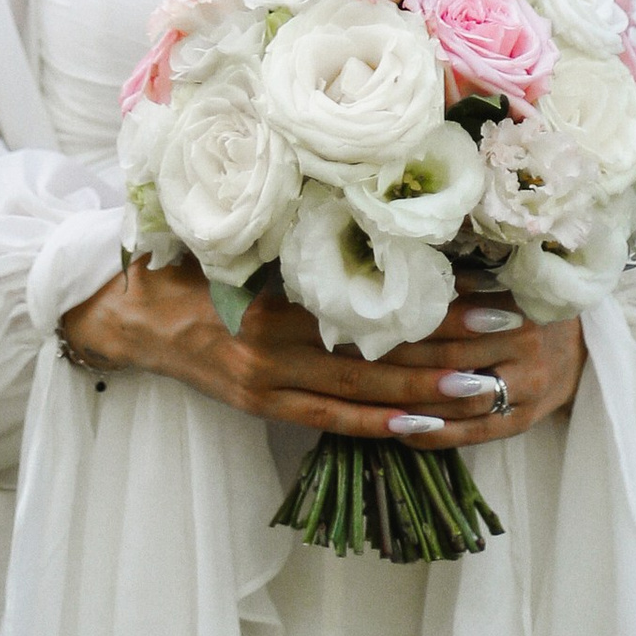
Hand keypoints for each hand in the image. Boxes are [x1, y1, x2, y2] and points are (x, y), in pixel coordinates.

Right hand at [60, 263, 586, 447]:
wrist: (125, 311)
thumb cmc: (190, 256)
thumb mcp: (244, 231)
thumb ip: (302, 230)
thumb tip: (382, 210)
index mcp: (275, 286)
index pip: (373, 294)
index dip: (436, 296)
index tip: (490, 285)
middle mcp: (275, 340)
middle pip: (381, 345)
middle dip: (451, 343)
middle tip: (510, 336)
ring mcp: (268, 380)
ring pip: (365, 387)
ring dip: (431, 389)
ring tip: (489, 388)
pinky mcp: (261, 405)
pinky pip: (331, 420)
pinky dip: (381, 423)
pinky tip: (427, 425)